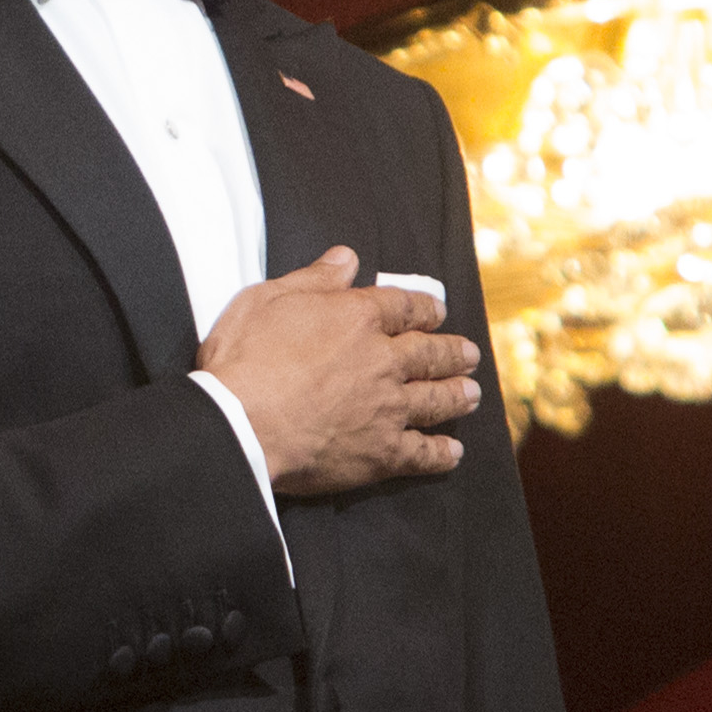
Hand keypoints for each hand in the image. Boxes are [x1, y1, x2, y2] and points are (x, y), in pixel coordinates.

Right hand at [197, 246, 483, 494]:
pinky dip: (441, 453)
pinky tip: (452, 453)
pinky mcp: (382, 453)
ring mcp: (387, 408)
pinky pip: (423, 453)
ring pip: (437, 399)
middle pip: (430, 353)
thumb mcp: (267, 300)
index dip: (424, 308)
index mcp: (357, 318)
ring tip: (472, 395)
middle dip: (453, 352)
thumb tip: (348, 258)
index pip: (404, 307)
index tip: (438, 311)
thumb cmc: (243, 358)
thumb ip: (314, 279)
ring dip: (458, 395)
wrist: (239, 424)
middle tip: (471, 354)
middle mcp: (383, 360)